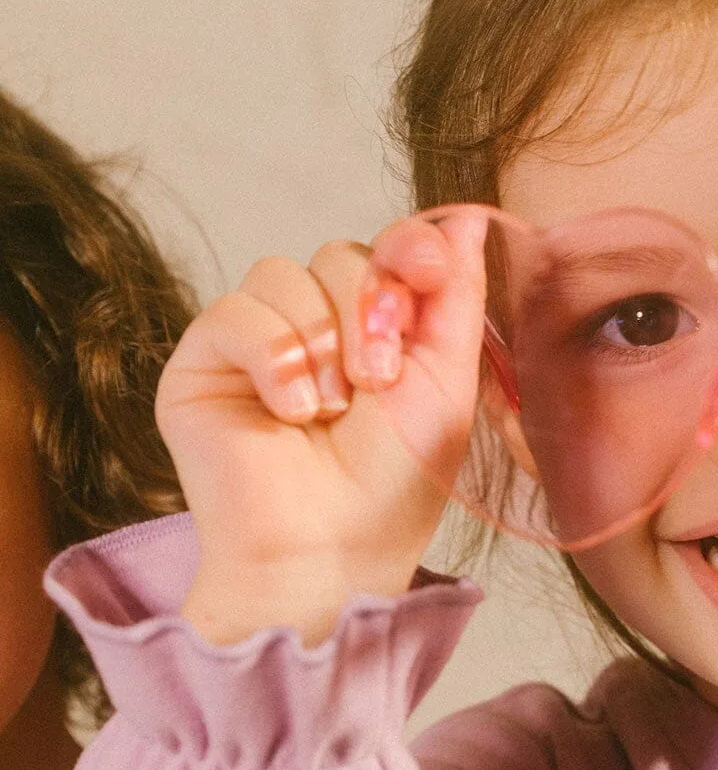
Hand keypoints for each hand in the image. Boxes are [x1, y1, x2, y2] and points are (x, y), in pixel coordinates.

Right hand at [157, 207, 489, 644]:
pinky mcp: (204, 362)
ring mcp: (259, 342)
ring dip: (322, 343)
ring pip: (283, 272)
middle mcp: (318, 330)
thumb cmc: (395, 486)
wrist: (330, 550)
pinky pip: (235, 310)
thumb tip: (461, 219)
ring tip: (329, 412)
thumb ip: (457, 299)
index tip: (427, 272)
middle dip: (369, 312)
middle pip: (341, 254)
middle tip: (377, 383)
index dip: (408, 250)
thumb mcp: (448, 385)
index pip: (389, 250)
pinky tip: (289, 413)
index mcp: (381, 332)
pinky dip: (273, 358)